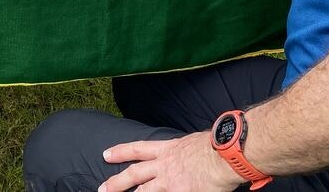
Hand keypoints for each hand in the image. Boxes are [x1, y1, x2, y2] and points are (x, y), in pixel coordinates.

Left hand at [99, 132, 241, 191]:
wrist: (225, 153)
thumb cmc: (215, 145)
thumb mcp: (192, 142)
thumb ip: (182, 150)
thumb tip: (184, 154)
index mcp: (168, 149)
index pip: (139, 149)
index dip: (121, 151)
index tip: (107, 154)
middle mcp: (165, 165)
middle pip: (135, 174)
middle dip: (117, 181)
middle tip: (102, 188)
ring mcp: (171, 182)